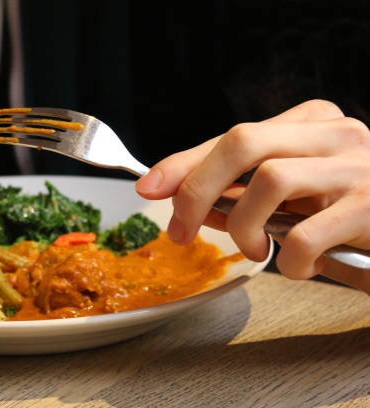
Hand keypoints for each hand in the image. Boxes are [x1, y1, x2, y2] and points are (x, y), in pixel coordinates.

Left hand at [136, 99, 369, 293]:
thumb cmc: (350, 217)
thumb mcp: (294, 200)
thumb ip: (246, 195)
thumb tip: (191, 204)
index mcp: (310, 124)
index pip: (231, 136)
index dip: (183, 163)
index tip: (148, 187)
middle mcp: (335, 134)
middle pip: (242, 142)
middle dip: (196, 188)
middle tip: (180, 231)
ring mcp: (358, 167)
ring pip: (269, 179)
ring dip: (243, 226)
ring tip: (253, 251)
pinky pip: (306, 233)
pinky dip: (287, 260)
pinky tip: (297, 266)